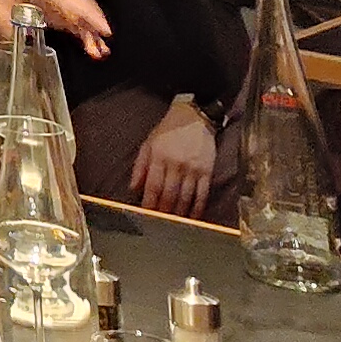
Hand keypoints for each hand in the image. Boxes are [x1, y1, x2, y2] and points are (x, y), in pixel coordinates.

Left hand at [0, 0, 112, 57]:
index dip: (80, 7)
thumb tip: (20, 38)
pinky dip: (83, 31)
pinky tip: (92, 46)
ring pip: (76, 9)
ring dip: (89, 29)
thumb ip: (5, 22)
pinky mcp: (53, 6)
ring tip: (99, 49)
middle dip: (91, 17)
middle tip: (105, 35)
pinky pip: (72, 17)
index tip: (94, 20)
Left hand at [129, 99, 218, 218]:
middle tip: (159, 224)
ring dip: (179, 213)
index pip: (153, 186)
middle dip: (163, 211)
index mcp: (159, 157)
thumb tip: (133, 188)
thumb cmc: (168, 130)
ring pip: (185, 197)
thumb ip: (140, 166)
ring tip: (174, 224)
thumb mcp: (149, 143)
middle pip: (169, 195)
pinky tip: (193, 217)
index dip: (149, 203)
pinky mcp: (207, 172)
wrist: (195, 117)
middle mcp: (176, 164)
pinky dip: (197, 208)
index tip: (146, 215)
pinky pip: (202, 195)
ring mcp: (193, 169)